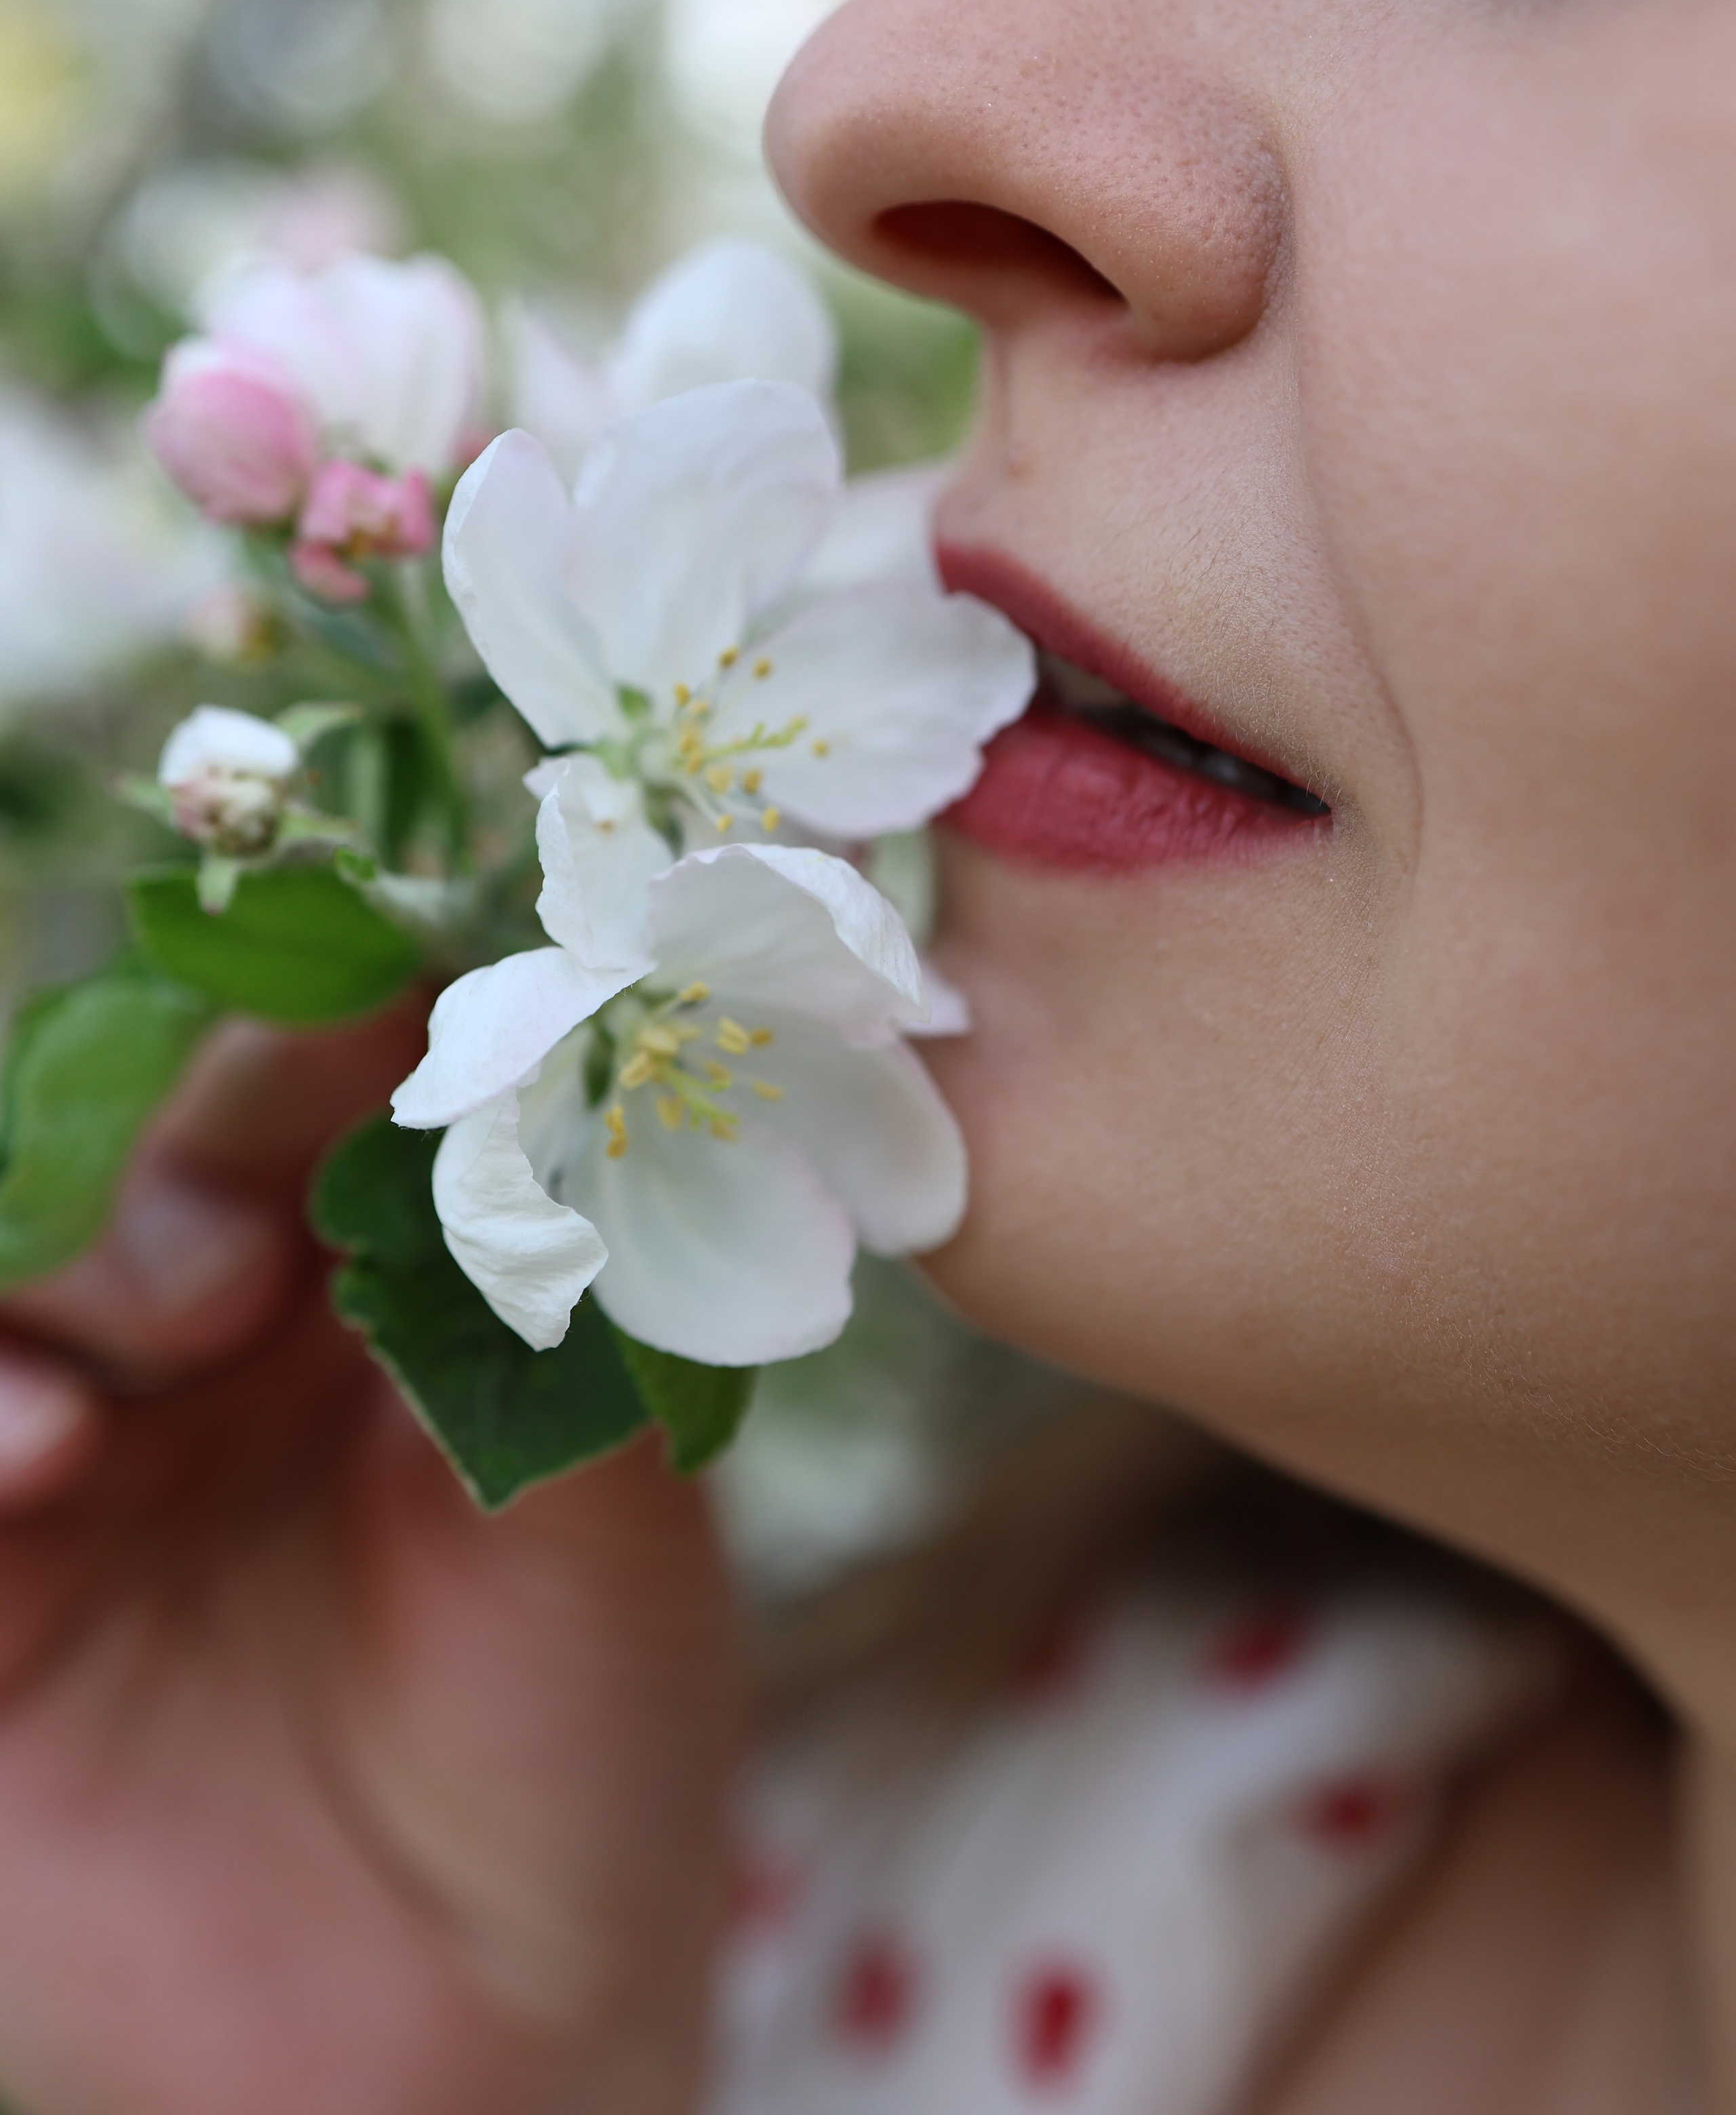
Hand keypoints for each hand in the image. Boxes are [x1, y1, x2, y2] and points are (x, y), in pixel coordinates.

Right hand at [0, 1008, 737, 2114]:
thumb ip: (549, 1296)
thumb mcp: (606, 1502)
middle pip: (142, 1134)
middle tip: (274, 1209)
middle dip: (194, 1132)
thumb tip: (533, 1065)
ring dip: (72, 1245)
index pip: (325, 1087)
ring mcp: (83, 1450)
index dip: (345, 1022)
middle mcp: (218, 1337)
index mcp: (378, 1280)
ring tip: (183, 1312)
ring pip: (12, 1246)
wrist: (487, 2030)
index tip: (391, 986)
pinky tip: (46, 1448)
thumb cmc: (576, 1751)